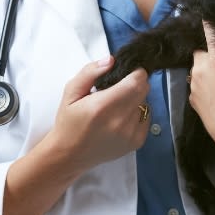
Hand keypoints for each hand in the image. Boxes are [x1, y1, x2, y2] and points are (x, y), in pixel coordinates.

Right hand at [45, 56, 150, 176]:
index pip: (136, 81)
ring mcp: (131, 134)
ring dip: (135, 99)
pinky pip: (146, 117)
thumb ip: (90, 72)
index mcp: (103, 106)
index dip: (135, 72)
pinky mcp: (137, 142)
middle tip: (118, 88)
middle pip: (144, 90)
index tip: (125, 73)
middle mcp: (120, 121)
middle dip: (135, 83)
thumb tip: (111, 60)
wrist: (70, 155)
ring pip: (146, 103)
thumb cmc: (68, 122)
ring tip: (116, 105)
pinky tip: (120, 118)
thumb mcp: (71, 92)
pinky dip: (137, 113)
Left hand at [189, 21, 214, 155]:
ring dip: (205, 72)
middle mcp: (201, 68)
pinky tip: (214, 97)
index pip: (210, 31)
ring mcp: (193, 83)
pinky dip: (203, 86)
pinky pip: (196, 85)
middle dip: (209, 56)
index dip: (208, 20)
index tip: (204, 9)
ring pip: (198, 70)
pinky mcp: (190, 97)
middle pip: (202, 52)